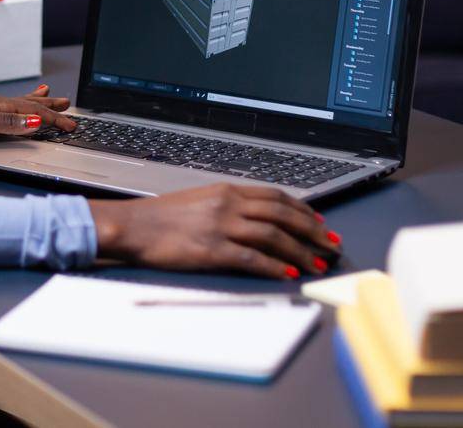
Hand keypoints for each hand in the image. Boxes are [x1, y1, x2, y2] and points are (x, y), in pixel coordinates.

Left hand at [0, 84, 77, 148]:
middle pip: (30, 105)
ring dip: (37, 104)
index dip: (54, 119)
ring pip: (20, 106)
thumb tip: (36, 121)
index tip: (72, 126)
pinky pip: (8, 113)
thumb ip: (8, 123)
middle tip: (68, 106)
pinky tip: (17, 110)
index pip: (33, 112)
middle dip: (50, 107)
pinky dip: (19, 110)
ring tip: (51, 97)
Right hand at [89, 184, 342, 279]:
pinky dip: (275, 266)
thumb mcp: (199, 200)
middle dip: (312, 231)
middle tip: (330, 245)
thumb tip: (256, 218)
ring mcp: (221, 226)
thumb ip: (228, 206)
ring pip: (273, 236)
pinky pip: (252, 258)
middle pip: (282, 215)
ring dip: (301, 250)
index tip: (320, 222)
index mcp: (226, 190)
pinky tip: (289, 273)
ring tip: (318, 262)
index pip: (276, 197)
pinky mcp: (212, 250)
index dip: (303, 210)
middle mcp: (228, 204)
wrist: (132, 226)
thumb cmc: (160, 217)